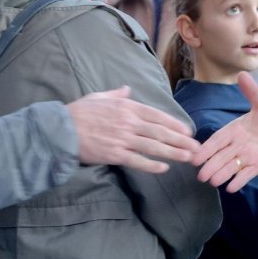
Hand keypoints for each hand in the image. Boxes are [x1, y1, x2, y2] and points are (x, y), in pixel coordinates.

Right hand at [66, 86, 200, 173]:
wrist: (60, 130)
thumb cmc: (79, 112)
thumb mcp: (98, 97)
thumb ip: (116, 95)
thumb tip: (126, 90)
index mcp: (126, 107)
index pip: (157, 115)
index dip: (174, 124)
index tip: (188, 131)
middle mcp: (128, 122)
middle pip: (160, 132)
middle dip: (181, 140)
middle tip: (196, 147)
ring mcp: (122, 138)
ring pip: (153, 146)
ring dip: (173, 152)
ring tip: (188, 157)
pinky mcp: (114, 154)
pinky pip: (137, 160)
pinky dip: (152, 165)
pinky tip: (164, 168)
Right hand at [192, 72, 257, 191]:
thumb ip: (252, 92)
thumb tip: (242, 74)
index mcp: (234, 130)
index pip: (217, 141)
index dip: (207, 149)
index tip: (196, 157)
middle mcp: (237, 145)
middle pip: (221, 157)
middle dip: (211, 166)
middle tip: (201, 176)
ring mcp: (246, 157)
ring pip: (231, 167)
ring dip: (222, 174)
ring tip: (213, 182)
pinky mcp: (257, 166)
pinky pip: (246, 175)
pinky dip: (239, 181)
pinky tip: (231, 188)